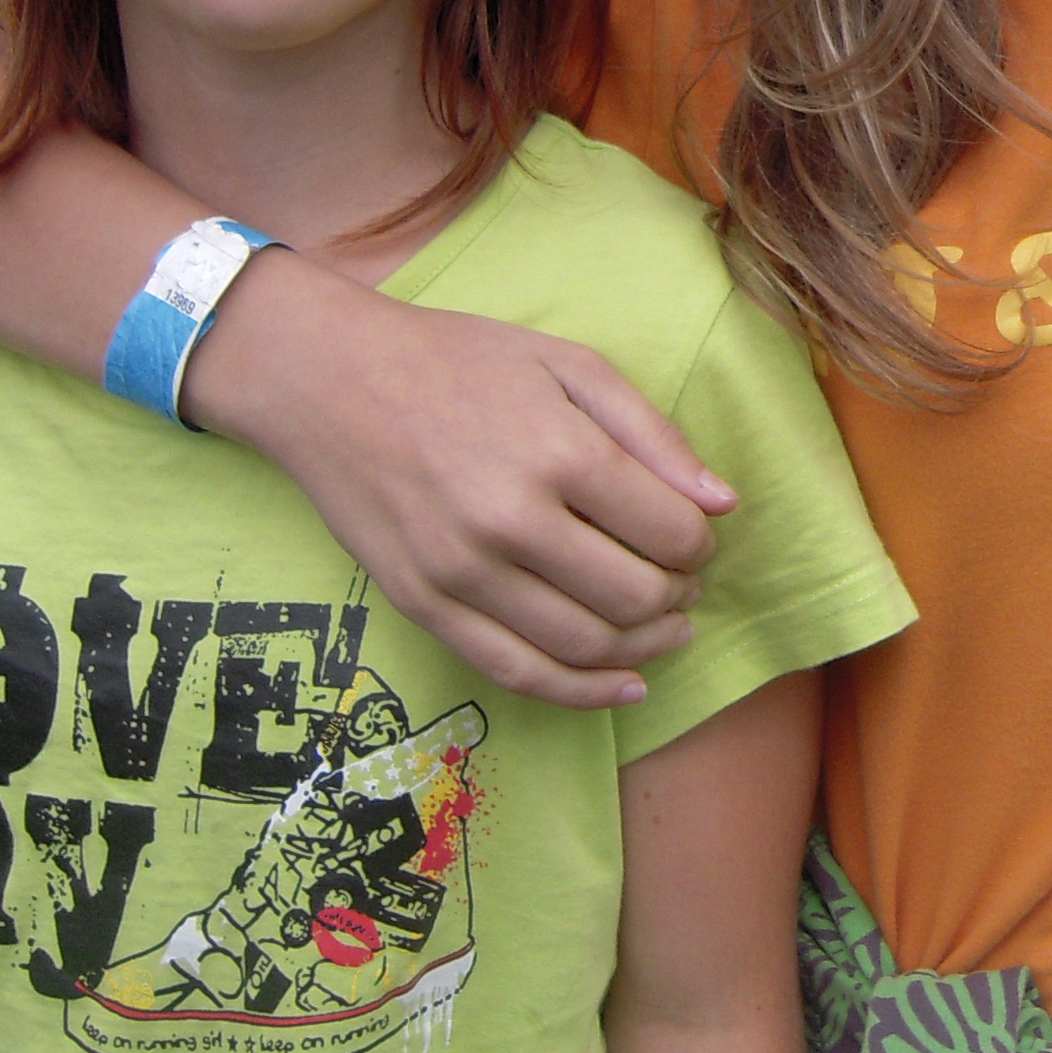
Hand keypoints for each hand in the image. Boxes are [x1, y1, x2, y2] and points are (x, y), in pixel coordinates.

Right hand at [191, 256, 734, 708]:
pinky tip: (624, 685)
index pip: (670, 532)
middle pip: (636, 597)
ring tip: (664, 627)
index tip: (699, 534)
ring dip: (644, 646)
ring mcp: (462, 573)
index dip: (702, 543)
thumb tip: (723, 503)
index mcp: (558, 452)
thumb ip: (652, 433)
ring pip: (585, 645)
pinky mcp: (424, 606)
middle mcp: (511, 522)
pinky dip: (582, 692)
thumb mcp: (568, 364)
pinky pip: (517, 673)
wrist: (328, 381)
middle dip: (680, 595)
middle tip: (684, 580)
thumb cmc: (457, 360)